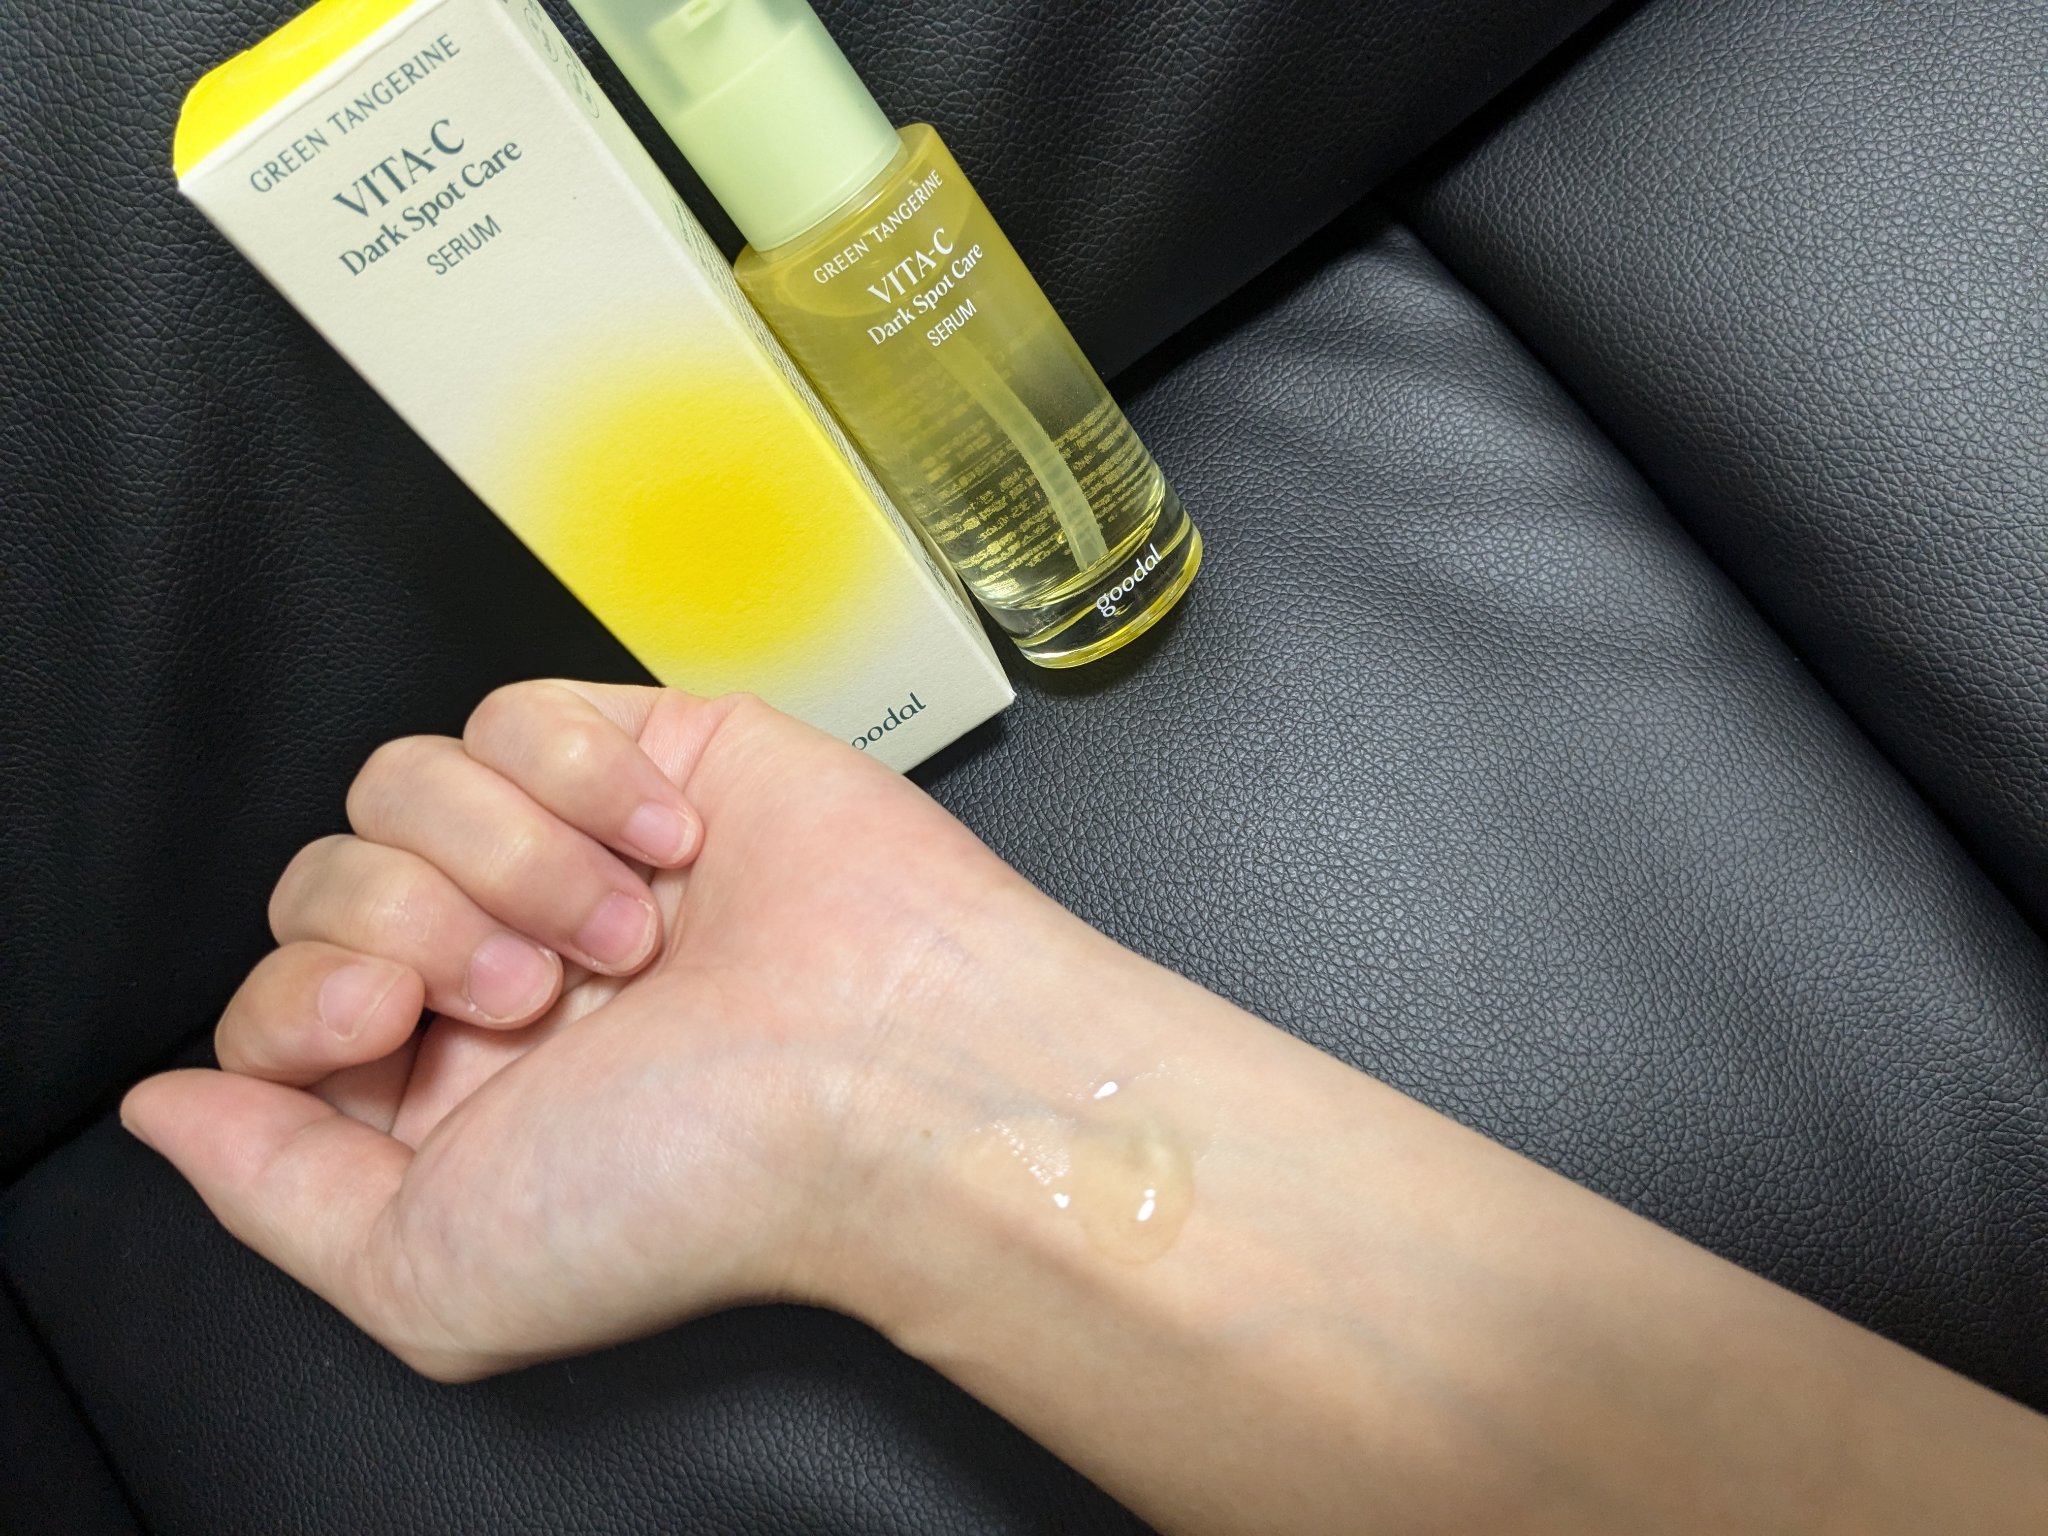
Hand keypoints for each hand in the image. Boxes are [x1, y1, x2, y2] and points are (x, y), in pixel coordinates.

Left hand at [122, 682, 1035, 1379]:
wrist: (893, 1069)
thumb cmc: (706, 1182)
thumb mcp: (437, 1271)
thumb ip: (271, 1194)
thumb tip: (169, 1108)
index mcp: (450, 1092)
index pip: (281, 997)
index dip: (305, 990)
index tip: (389, 1019)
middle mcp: (504, 970)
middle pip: (330, 875)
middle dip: (415, 922)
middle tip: (534, 988)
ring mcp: (574, 856)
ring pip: (406, 780)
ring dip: (510, 854)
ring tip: (625, 931)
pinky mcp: (649, 757)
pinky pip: (517, 709)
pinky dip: (580, 772)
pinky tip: (669, 848)